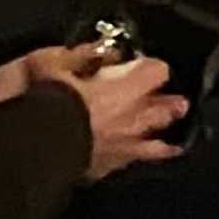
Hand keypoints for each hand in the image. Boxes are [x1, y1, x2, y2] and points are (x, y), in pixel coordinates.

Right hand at [0, 42, 184, 175]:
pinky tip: (138, 162)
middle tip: (178, 102)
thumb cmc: (50, 101)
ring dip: (162, 138)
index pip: (157, 70)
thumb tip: (94, 49)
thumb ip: (79, 54)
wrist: (40, 147)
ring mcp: (125, 146)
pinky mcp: (109, 168)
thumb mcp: (54, 61)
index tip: (143, 64)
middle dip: (170, 104)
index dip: (151, 66)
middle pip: (165, 108)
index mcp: (126, 87)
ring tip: (174, 143)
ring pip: (156, 143)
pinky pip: (131, 163)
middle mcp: (133, 117)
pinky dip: (136, 160)